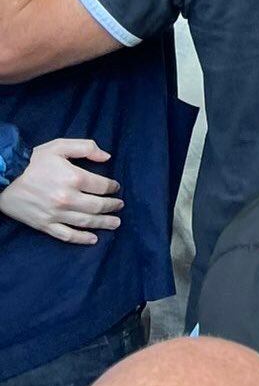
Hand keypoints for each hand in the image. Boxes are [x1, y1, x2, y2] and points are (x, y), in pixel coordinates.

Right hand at [0, 139, 121, 243]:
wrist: (3, 178)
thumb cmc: (33, 161)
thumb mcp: (60, 146)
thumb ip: (86, 148)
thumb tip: (107, 157)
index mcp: (73, 178)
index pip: (102, 186)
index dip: (112, 187)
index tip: (116, 188)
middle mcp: (67, 198)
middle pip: (97, 206)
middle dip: (112, 207)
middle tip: (120, 206)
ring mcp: (55, 214)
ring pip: (85, 222)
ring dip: (103, 223)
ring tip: (115, 223)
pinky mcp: (44, 225)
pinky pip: (66, 235)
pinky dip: (81, 239)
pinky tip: (93, 239)